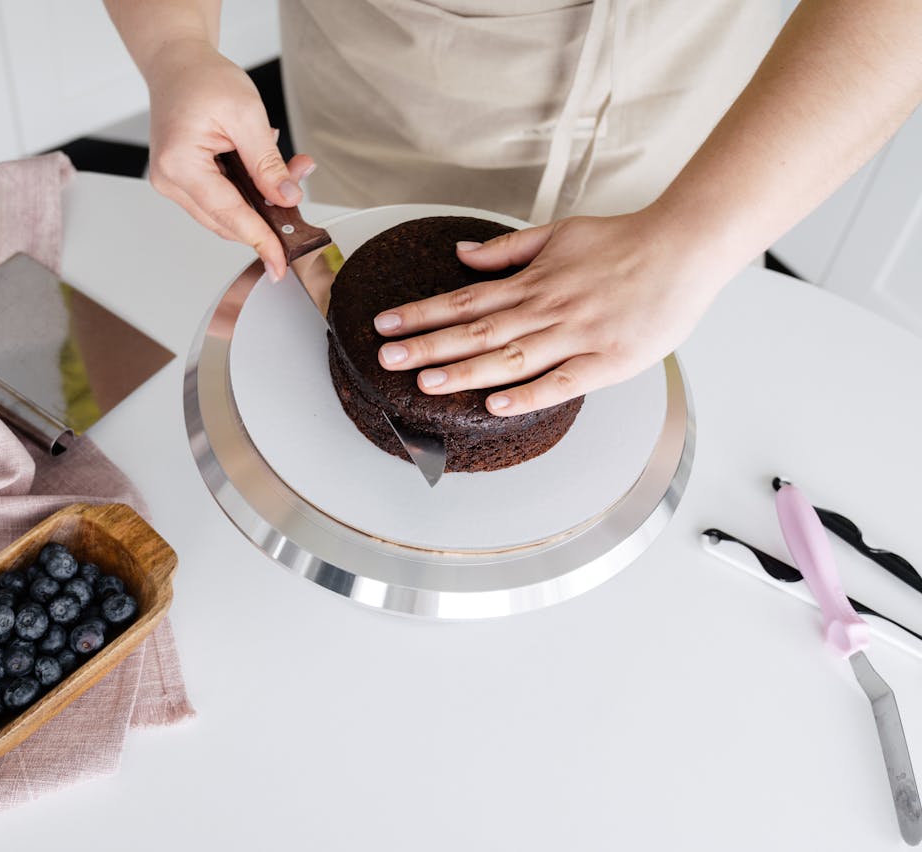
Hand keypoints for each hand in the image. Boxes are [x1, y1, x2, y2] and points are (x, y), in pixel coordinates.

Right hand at [145, 39, 314, 279]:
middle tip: (299, 195)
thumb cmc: (204, 80)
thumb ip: (267, 162)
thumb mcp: (247, 115)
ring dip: (259, 201)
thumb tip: (287, 198)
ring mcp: (173, 183)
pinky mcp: (182, 181)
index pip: (228, 214)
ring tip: (287, 171)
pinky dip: (246, 192)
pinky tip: (261, 170)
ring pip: (225, 214)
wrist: (178, 65)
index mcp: (180, 164)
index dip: (259, 239)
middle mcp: (170, 180)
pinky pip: (219, 200)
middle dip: (267, 214)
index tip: (281, 261)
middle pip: (226, 221)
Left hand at [372, 211, 731, 414]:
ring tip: (424, 382)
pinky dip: (527, 395)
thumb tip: (460, 255)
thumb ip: (507, 250)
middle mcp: (547, 309)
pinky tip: (495, 405)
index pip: (464, 301)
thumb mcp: (559, 232)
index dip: (422, 313)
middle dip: (427, 345)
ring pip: (511, 358)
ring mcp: (577, 336)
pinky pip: (561, 382)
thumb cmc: (626, 241)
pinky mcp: (608, 361)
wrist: (687, 245)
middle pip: (477, 331)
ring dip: (465, 371)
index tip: (385, 324)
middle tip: (385, 359)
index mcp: (533, 282)